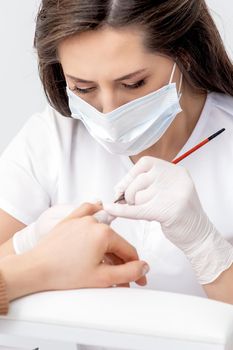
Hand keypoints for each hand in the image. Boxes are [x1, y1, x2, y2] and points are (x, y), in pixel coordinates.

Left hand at [1, 203, 148, 301]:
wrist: (35, 269)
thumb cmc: (63, 273)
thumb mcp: (102, 278)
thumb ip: (128, 272)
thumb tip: (143, 267)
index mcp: (104, 233)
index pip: (128, 251)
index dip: (136, 267)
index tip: (138, 278)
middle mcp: (93, 222)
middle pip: (115, 243)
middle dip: (121, 262)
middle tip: (122, 279)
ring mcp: (80, 219)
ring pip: (103, 232)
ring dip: (109, 248)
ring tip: (108, 265)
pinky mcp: (70, 220)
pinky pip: (87, 211)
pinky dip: (95, 214)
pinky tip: (100, 215)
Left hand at [104, 156, 232, 283]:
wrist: (199, 236)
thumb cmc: (181, 214)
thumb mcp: (170, 191)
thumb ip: (151, 183)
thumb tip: (120, 186)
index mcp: (176, 171)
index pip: (146, 163)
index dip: (131, 174)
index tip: (123, 186)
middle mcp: (176, 178)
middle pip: (139, 180)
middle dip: (129, 193)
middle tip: (130, 203)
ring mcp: (173, 194)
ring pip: (138, 196)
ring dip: (135, 206)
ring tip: (145, 212)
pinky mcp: (167, 211)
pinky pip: (136, 210)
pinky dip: (121, 211)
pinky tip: (111, 210)